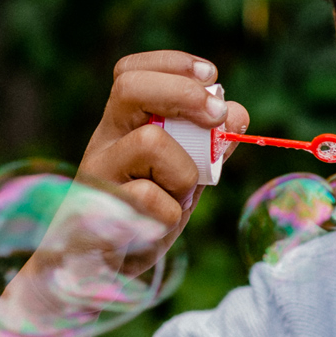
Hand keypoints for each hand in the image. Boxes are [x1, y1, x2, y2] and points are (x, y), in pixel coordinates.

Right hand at [80, 50, 249, 243]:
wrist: (98, 272)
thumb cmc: (144, 218)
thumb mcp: (182, 178)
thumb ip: (207, 147)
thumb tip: (238, 113)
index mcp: (121, 127)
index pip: (132, 72)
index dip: (174, 64)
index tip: (212, 76)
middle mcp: (103, 141)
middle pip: (131, 88)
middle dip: (183, 93)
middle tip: (216, 115)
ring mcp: (97, 173)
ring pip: (151, 141)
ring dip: (184, 172)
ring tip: (178, 197)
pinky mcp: (96, 210)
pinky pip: (153, 199)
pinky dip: (170, 214)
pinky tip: (157, 226)